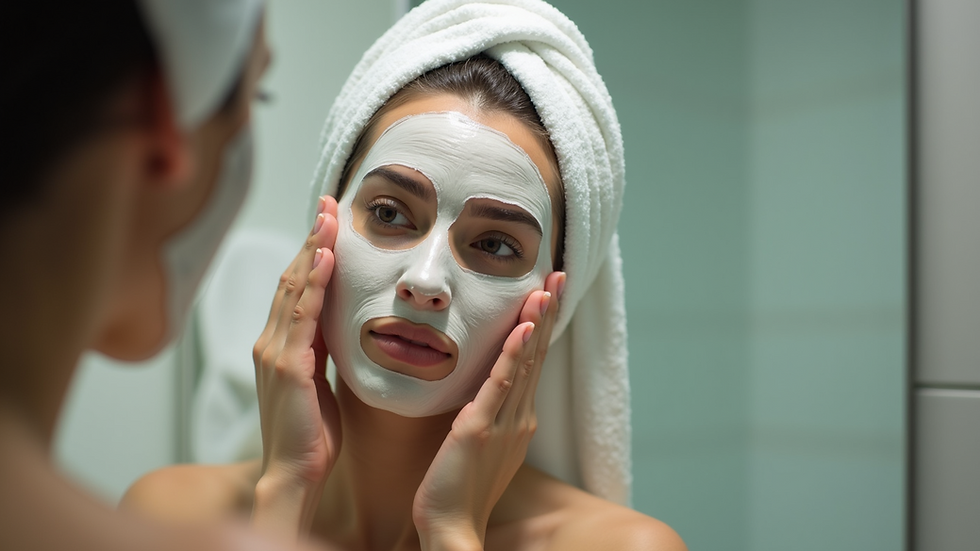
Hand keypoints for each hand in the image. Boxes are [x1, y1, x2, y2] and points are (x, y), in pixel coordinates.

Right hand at [250, 196, 339, 537]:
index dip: (311, 251)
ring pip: (294, 288)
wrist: (296, 472)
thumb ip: (321, 349)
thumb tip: (336, 322)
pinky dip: (314, 283)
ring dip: (313, 249)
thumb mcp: (319, 380)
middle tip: (328, 201)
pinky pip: (302, 315)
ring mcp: (275, 352)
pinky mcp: (287, 366)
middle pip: (292, 277)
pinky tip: (326, 258)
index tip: (327, 220)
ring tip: (328, 216)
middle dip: (311, 238)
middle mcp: (271, 341)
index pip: (296, 286)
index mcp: (280, 344)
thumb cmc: (311, 433)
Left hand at [412, 271, 565, 550]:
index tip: (548, 290)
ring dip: (536, 323)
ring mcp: (504, 422)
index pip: (533, 361)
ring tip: (546, 288)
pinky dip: (514, 355)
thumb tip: (482, 388)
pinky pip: (500, 386)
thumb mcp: (479, 440)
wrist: (452, 526)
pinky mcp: (479, 429)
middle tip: (559, 275)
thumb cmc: (458, 485)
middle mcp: (519, 416)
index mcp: (518, 417)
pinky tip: (523, 329)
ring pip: (525, 364)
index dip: (542, 324)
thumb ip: (486, 410)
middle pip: (538, 354)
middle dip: (549, 312)